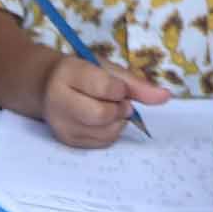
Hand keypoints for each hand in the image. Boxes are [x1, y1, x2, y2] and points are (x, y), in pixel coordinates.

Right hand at [38, 55, 170, 148]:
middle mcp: (58, 100)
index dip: (120, 89)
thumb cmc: (82, 73)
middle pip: (102, 115)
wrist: (47, 85)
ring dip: (118, 122)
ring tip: (110, 109)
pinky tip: (102, 121)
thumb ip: (136, 83)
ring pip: (104, 132)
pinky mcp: (67, 140)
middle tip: (119, 102)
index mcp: (67, 73)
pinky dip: (110, 132)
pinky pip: (101, 143)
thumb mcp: (106, 68)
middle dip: (119, 109)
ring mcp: (61, 124)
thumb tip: (165, 97)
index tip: (118, 87)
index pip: (105, 87)